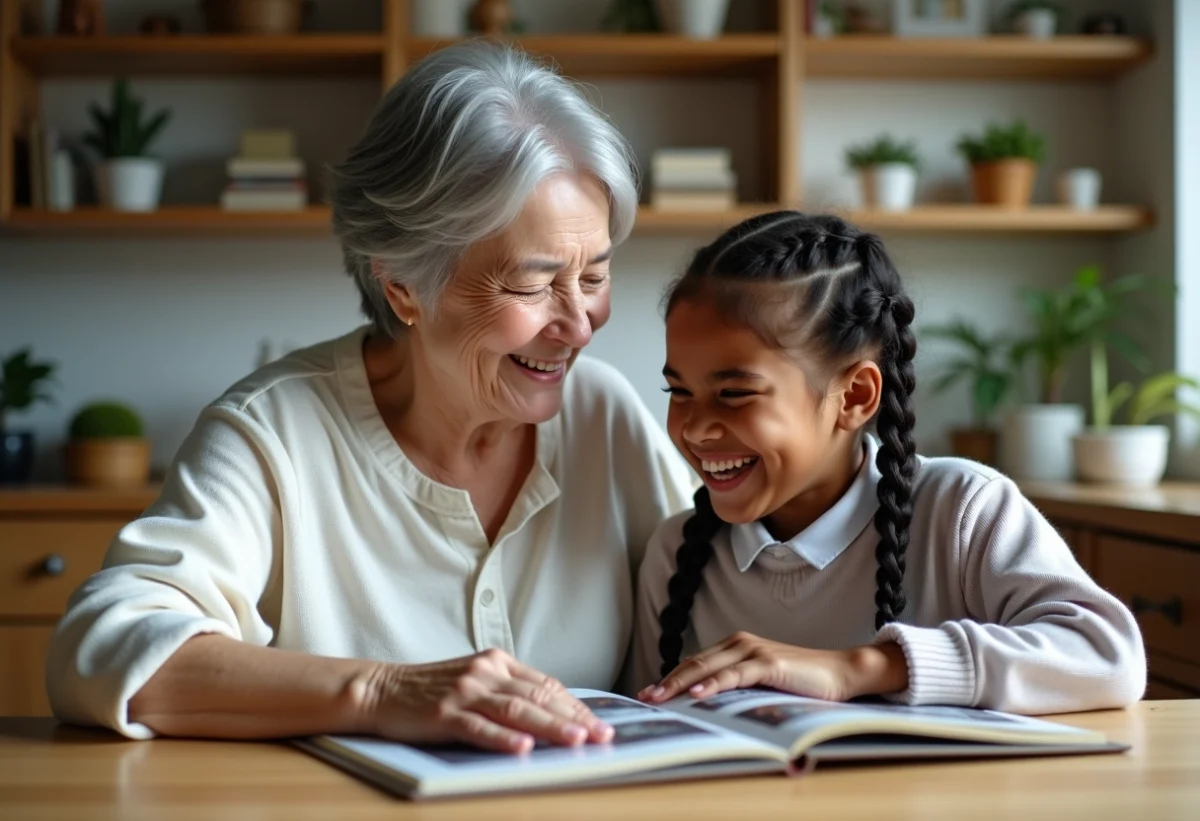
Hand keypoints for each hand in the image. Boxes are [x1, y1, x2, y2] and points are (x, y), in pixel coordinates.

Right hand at [358, 649, 613, 752]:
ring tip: (577, 741)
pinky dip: (503, 738)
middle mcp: (485, 672)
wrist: (381, 689)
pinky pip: (480, 727)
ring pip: (517, 710)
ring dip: (551, 726)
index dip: (575, 705)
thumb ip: (508, 690)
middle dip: (574, 718)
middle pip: (538, 696)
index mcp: (497, 662)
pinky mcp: (444, 713)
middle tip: (602, 735)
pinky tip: (523, 747)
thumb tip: (551, 711)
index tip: (599, 723)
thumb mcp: (475, 679)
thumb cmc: (431, 690)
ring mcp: (465, 692)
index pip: (546, 684)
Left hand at [638, 632, 908, 703]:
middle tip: (644, 698)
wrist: (840, 672)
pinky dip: (713, 685)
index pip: (695, 663)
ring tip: (659, 697)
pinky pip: (734, 675)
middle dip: (667, 682)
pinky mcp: (768, 663)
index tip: (649, 694)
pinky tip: (697, 695)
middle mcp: (740, 643)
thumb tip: (705, 705)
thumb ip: (737, 687)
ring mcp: (753, 651)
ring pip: (708, 667)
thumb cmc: (801, 681)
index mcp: (735, 647)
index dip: (671, 678)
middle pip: (694, 664)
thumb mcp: (761, 684)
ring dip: (680, 684)